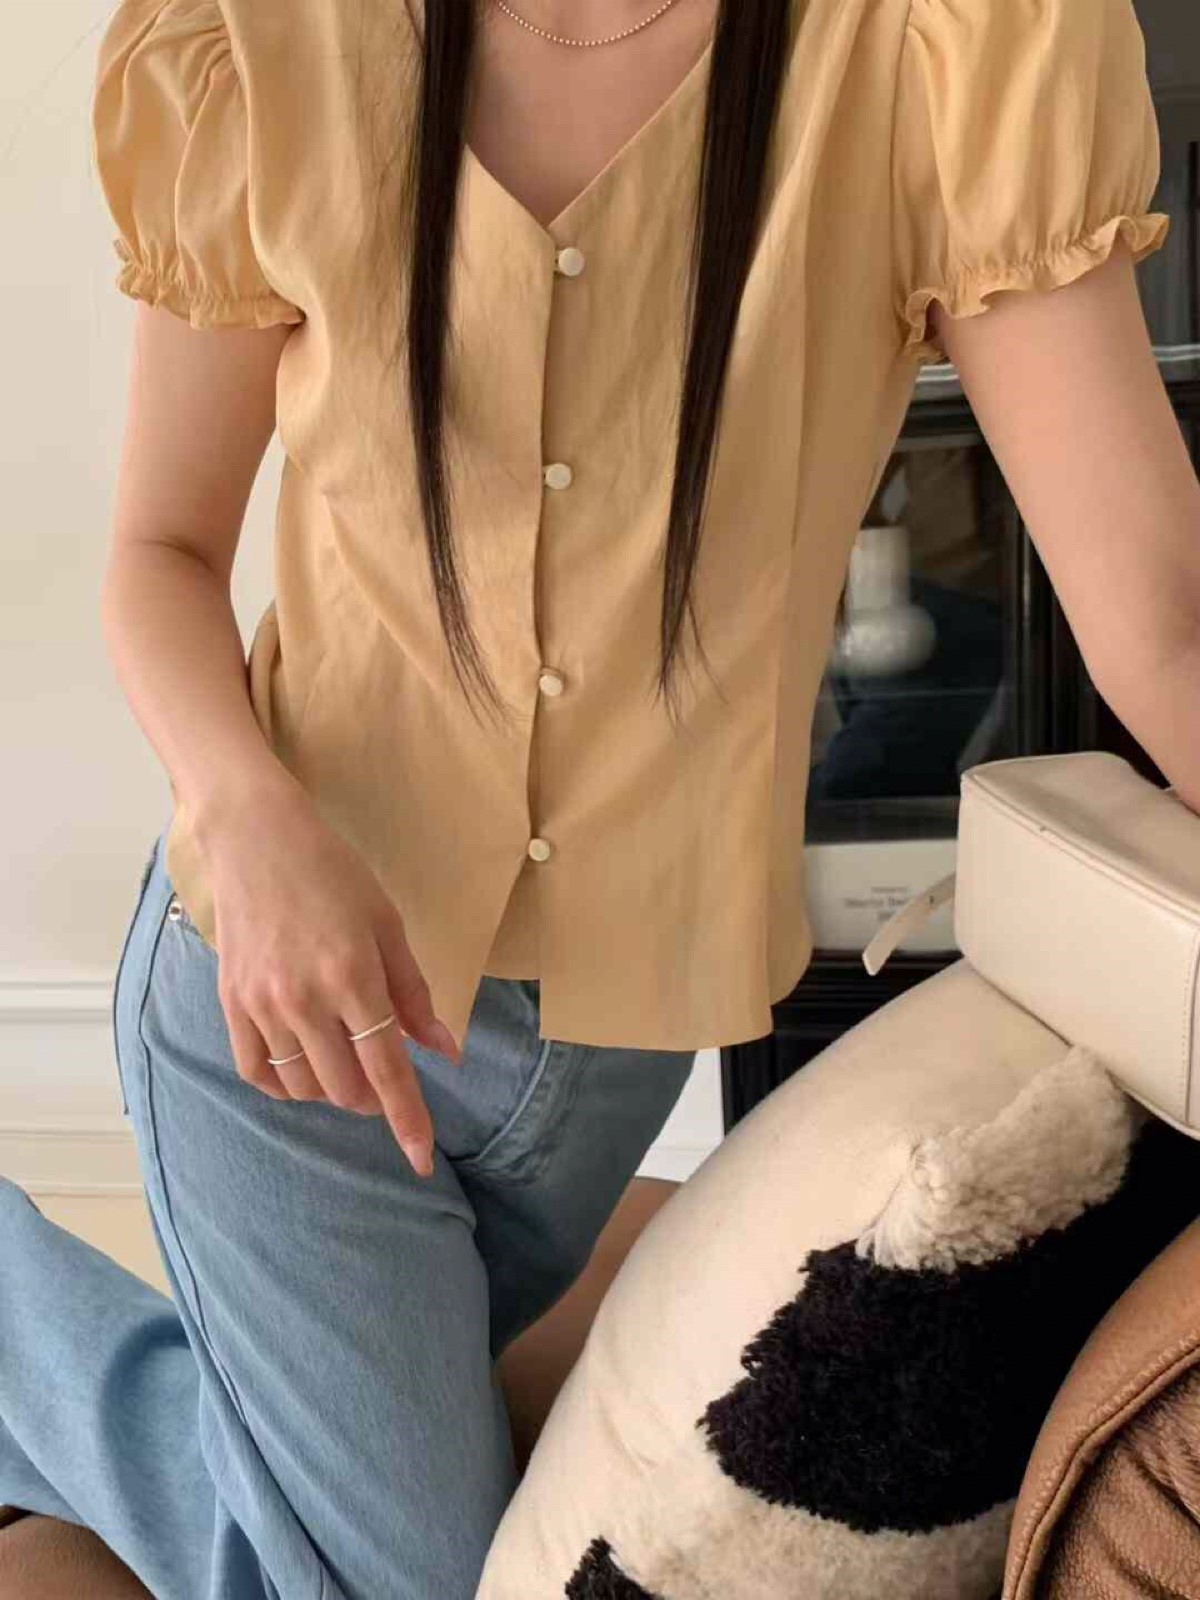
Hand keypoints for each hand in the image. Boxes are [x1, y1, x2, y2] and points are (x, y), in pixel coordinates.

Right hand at [198, 783, 460, 1177]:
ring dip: (333, 1090)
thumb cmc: (333, 874)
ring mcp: (262, 1004)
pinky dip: (285, 1086)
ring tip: (346, 1063)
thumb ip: (414, 994)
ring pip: (303, 1086)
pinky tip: (305, 1070)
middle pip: (346, 1087)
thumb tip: (443, 1051)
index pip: (386, 1070)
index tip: (420, 1159)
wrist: (257, 839)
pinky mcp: (232, 1002)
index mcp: (354, 978)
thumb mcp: (388, 925)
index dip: (406, 1120)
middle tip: (384, 1069)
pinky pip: (257, 1071)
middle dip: (373, 1096)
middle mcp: (305, 1000)